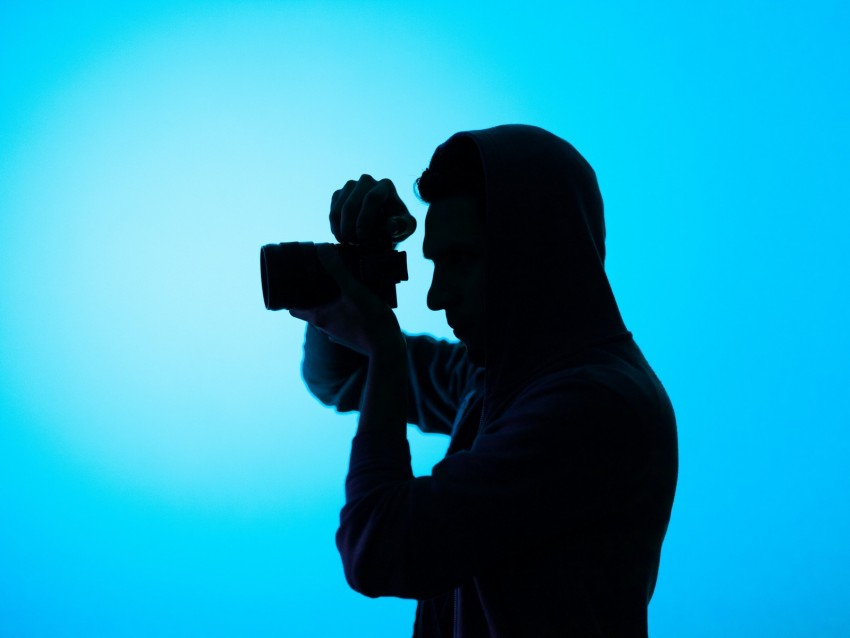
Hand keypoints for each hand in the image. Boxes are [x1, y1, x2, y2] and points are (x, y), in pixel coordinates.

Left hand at [289, 244, 403, 358]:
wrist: (389, 348)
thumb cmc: (369, 320)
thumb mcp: (353, 290)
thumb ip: (337, 270)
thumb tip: (322, 249)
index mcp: (319, 318)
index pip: (294, 310)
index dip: (290, 297)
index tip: (292, 284)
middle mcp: (326, 329)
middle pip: (312, 310)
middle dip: (314, 295)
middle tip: (318, 277)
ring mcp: (339, 336)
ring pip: (329, 316)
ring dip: (331, 303)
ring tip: (341, 285)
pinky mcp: (353, 339)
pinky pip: (344, 322)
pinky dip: (346, 311)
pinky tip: (358, 301)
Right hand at [330, 175, 415, 244]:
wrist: (384, 225)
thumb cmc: (397, 225)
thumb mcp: (406, 227)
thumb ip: (403, 225)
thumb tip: (392, 226)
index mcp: (385, 185)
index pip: (371, 198)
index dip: (365, 221)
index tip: (364, 240)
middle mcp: (366, 181)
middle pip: (351, 205)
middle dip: (350, 229)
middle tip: (355, 245)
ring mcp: (350, 186)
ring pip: (338, 209)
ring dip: (342, 231)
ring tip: (350, 244)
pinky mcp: (338, 195)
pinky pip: (332, 213)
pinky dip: (336, 229)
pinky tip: (345, 238)